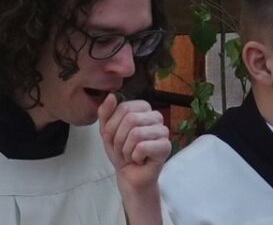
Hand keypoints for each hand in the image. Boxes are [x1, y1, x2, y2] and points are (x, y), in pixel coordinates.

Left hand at [98, 94, 170, 208]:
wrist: (129, 176)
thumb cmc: (120, 152)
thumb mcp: (107, 131)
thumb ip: (105, 112)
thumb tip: (111, 95)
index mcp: (143, 108)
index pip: (124, 107)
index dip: (113, 126)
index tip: (115, 137)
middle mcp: (156, 116)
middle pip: (130, 119)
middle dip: (119, 139)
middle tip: (123, 150)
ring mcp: (163, 130)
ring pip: (136, 134)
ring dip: (126, 150)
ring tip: (131, 155)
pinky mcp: (166, 146)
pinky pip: (142, 147)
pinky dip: (135, 157)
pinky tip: (140, 160)